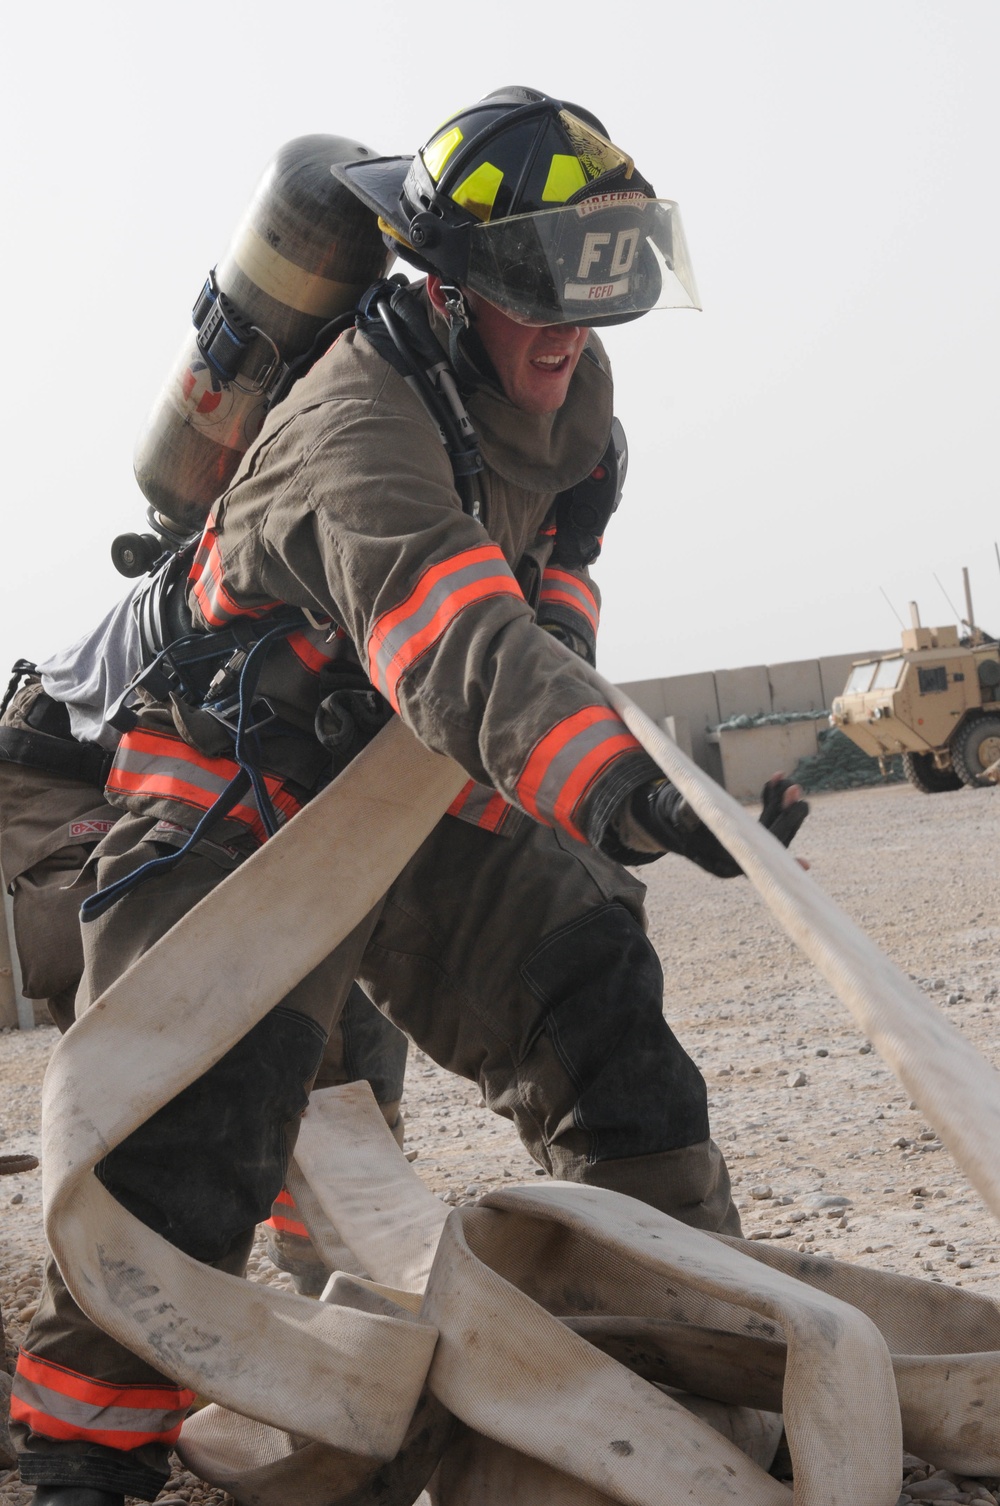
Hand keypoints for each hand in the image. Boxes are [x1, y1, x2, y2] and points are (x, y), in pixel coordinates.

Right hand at [635, 772, 808, 877]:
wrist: (675, 823)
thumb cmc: (677, 822)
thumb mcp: (678, 820)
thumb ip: (685, 815)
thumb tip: (687, 807)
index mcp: (725, 864)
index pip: (758, 863)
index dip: (781, 861)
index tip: (805, 865)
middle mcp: (741, 858)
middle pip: (772, 843)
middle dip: (786, 817)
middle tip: (795, 789)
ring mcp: (748, 846)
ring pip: (773, 828)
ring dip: (783, 804)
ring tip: (785, 780)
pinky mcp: (751, 834)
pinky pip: (767, 818)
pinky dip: (772, 800)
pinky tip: (775, 779)